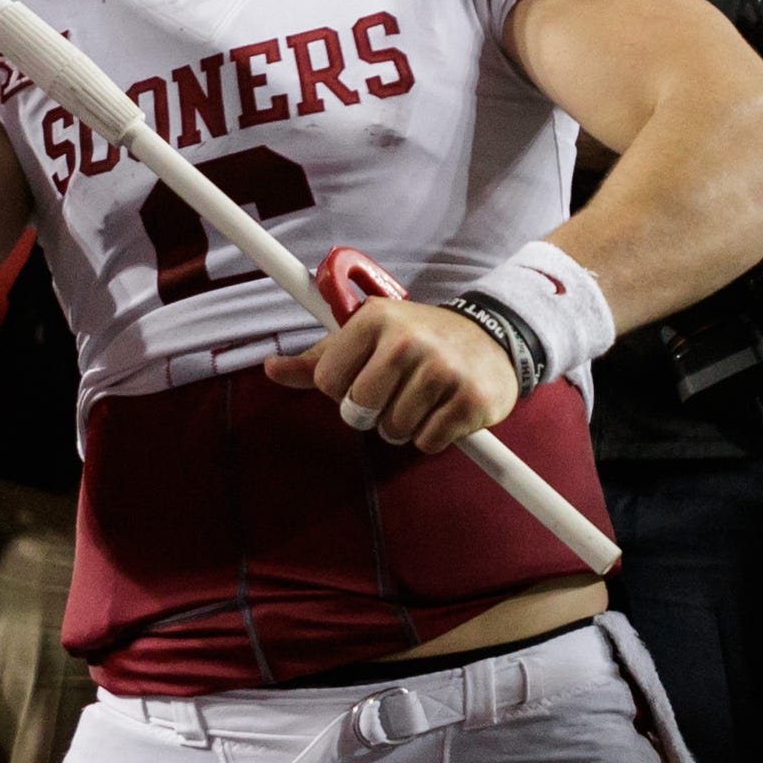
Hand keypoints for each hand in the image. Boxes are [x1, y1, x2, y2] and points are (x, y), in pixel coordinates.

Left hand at [262, 299, 518, 451]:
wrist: (492, 336)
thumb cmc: (416, 339)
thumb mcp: (366, 336)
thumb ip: (318, 359)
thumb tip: (270, 368)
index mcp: (374, 320)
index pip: (327, 381)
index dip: (342, 390)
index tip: (363, 378)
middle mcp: (408, 340)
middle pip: (359, 409)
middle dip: (371, 413)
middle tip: (392, 395)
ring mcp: (442, 368)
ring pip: (394, 429)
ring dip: (403, 426)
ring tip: (421, 400)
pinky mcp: (470, 399)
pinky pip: (428, 442)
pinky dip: (432, 436)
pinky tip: (443, 410)